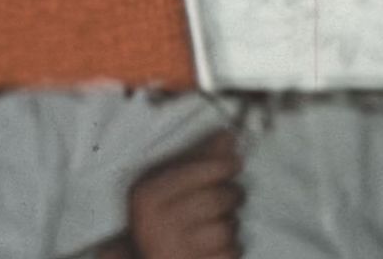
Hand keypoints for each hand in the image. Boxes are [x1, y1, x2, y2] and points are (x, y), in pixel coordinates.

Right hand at [117, 128, 242, 258]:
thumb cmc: (163, 218)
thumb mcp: (169, 185)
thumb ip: (197, 159)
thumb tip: (228, 135)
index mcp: (148, 197)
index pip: (198, 172)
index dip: (223, 165)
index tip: (234, 163)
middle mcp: (157, 225)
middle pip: (217, 199)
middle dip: (232, 194)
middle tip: (231, 195)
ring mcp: (175, 252)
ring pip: (227, 228)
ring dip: (231, 224)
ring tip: (217, 224)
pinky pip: (231, 251)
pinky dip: (232, 247)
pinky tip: (216, 246)